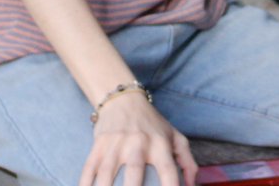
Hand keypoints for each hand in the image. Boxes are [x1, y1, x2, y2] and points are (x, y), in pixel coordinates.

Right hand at [79, 93, 195, 185]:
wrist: (124, 101)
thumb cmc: (153, 125)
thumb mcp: (175, 136)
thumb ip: (187, 161)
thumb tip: (193, 184)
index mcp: (160, 143)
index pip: (168, 168)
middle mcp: (138, 143)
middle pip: (134, 171)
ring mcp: (115, 144)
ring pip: (106, 173)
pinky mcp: (98, 145)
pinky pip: (89, 169)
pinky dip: (85, 184)